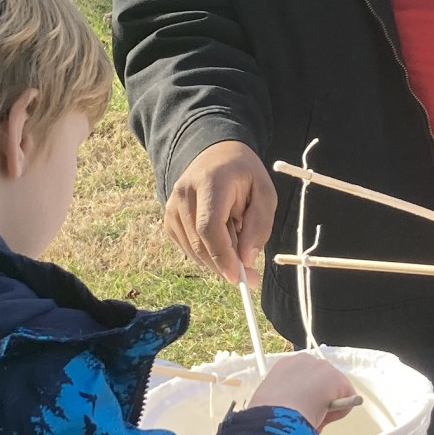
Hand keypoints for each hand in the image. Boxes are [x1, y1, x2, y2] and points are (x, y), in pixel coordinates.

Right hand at [164, 141, 275, 282]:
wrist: (215, 156)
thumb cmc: (244, 175)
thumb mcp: (264, 193)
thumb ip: (259, 224)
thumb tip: (246, 259)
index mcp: (209, 182)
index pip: (208, 226)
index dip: (222, 255)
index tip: (240, 277)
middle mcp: (183, 193)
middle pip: (199, 243)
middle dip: (224, 266)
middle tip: (249, 278)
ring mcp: (171, 206)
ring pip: (192, 250)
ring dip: (217, 262)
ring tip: (238, 248)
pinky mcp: (168, 219)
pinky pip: (187, 248)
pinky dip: (205, 255)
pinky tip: (221, 242)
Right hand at [249, 351, 359, 430]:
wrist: (274, 414)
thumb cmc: (266, 415)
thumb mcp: (273, 405)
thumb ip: (288, 404)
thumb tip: (306, 415)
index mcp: (285, 366)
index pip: (302, 378)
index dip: (304, 395)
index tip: (301, 410)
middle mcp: (303, 360)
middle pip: (320, 380)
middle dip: (319, 397)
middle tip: (310, 417)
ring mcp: (321, 367)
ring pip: (333, 389)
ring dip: (328, 404)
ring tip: (316, 418)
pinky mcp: (336, 377)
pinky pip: (346, 398)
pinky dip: (341, 411)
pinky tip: (325, 418)